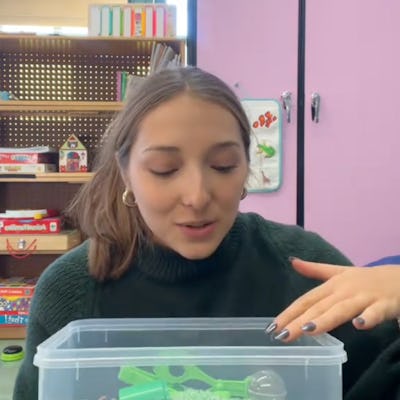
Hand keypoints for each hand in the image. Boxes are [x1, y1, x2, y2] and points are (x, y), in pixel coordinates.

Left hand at [270, 258, 399, 341]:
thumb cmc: (365, 278)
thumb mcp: (338, 271)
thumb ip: (315, 270)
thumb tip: (292, 261)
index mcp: (332, 285)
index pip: (306, 300)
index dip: (289, 312)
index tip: (273, 327)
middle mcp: (344, 290)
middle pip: (319, 307)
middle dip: (299, 322)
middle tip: (282, 336)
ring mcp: (363, 297)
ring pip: (342, 309)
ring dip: (326, 319)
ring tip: (308, 330)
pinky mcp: (384, 304)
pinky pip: (375, 312)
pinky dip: (368, 318)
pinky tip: (359, 325)